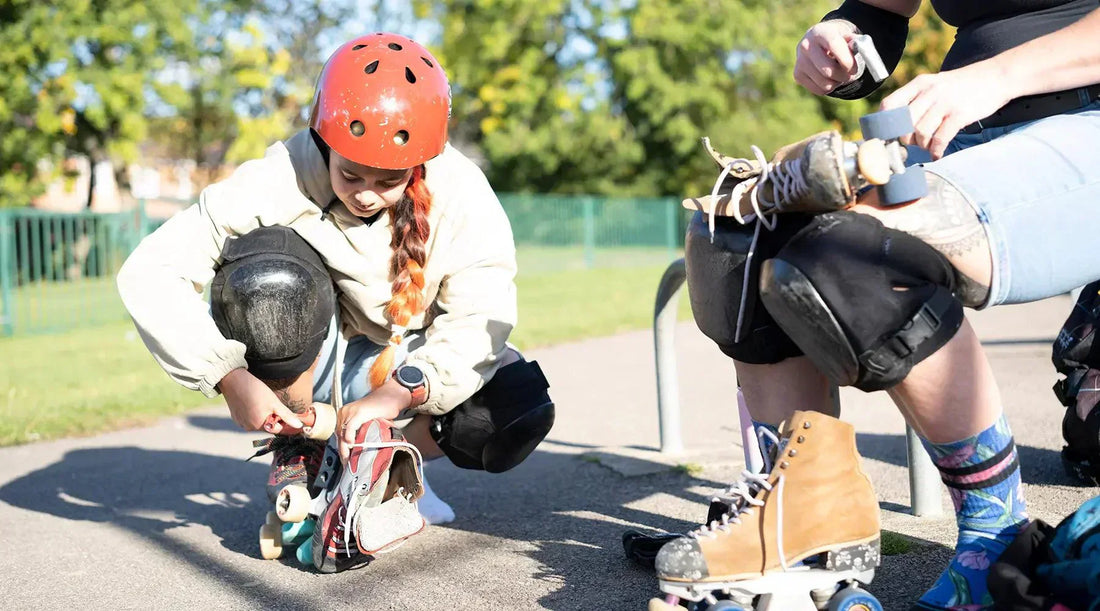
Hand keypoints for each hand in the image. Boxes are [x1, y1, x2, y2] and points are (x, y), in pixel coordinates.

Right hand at [218, 368, 303, 433]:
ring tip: (263, 401)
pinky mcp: (236, 417)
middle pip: (268, 426)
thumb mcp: (274, 402)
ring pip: (259, 422)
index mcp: (259, 425)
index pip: (278, 429)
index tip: (290, 415)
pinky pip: (249, 418)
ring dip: (265, 415)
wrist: (234, 379)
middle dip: (274, 417)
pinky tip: (254, 402)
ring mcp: (241, 423)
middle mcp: (248, 427)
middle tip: (275, 404)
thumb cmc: (255, 390)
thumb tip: (299, 426)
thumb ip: (286, 416)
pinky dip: (254, 413)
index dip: (285, 422)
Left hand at [337, 378, 411, 461]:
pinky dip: (349, 436)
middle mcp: (345, 412)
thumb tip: (362, 448)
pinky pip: (350, 427)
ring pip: (342, 432)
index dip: (341, 447)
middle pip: (339, 434)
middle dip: (342, 450)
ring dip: (344, 447)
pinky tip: (351, 444)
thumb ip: (362, 431)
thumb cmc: (382, 408)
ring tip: (348, 459)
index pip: (339, 433)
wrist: (392, 396)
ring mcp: (351, 411)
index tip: (345, 459)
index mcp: (345, 413)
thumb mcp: (368, 421)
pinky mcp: (359, 412)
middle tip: (346, 462)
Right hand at [794, 20, 860, 94]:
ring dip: (837, 83)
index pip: (833, 45)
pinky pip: (819, 90)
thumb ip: (856, 42)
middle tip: (850, 74)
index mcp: (820, 32)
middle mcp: (806, 46)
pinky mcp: (797, 74)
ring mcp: (800, 61)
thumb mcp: (847, 36)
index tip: (854, 69)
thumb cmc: (838, 40)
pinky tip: (829, 78)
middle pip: (828, 70)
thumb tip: (862, 48)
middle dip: (844, 76)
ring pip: (825, 84)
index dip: (847, 60)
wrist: (818, 42)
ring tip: (839, 75)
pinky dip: (829, 88)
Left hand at [880, 62, 1012, 158]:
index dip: (883, 124)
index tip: (886, 136)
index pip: (889, 104)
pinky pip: (940, 138)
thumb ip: (917, 100)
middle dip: (904, 139)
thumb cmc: (963, 86)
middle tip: (912, 144)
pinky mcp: (960, 114)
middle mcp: (930, 91)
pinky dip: (935, 150)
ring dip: (921, 145)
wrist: (997, 76)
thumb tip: (896, 126)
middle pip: (902, 123)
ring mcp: (945, 102)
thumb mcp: (936, 84)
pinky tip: (937, 153)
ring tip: (927, 146)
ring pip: (919, 132)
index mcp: (920, 83)